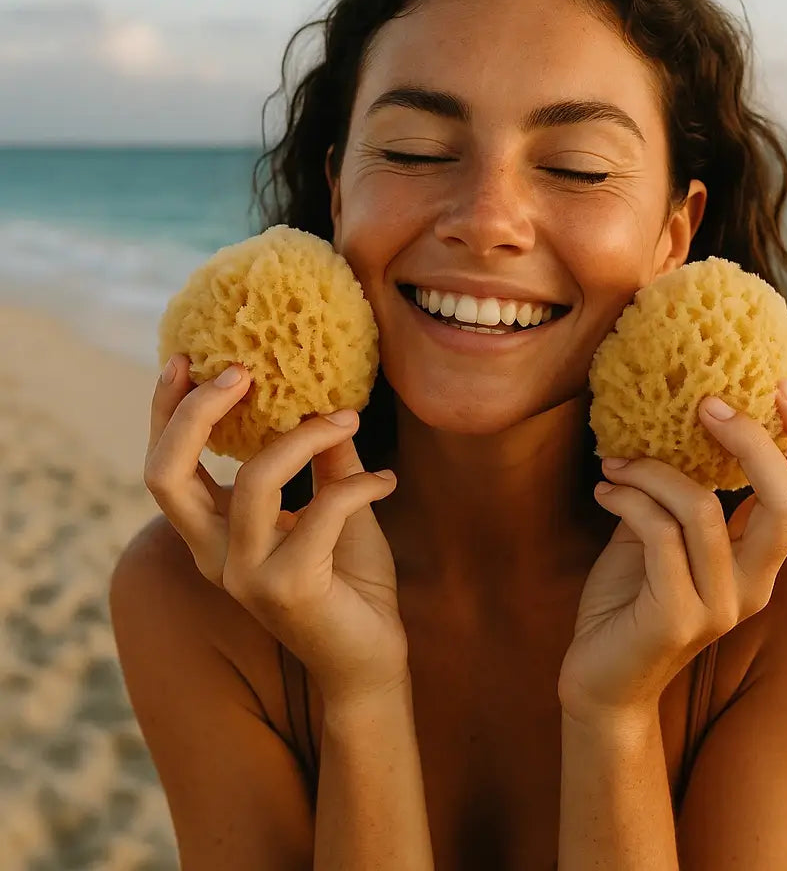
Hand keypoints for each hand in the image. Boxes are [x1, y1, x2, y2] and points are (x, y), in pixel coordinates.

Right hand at [144, 355, 407, 704]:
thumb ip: (322, 461)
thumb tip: (324, 399)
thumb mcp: (333, 508)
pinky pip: (323, 509)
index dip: (166, 412)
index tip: (187, 358)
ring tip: (348, 417)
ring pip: (255, 478)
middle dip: (197, 411)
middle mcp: (214, 555)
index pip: (165, 466)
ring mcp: (245, 575)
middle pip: (167, 472)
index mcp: (212, 534)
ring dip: (307, 435)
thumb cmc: (347, 582)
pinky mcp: (287, 587)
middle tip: (243, 370)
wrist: (370, 659)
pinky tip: (389, 480)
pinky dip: (361, 484)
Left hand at [558, 380, 786, 723]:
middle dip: (751, 441)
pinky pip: (659, 536)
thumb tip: (674, 419)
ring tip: (615, 463)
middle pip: (786, 501)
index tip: (780, 387)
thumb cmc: (629, 599)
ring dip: (652, 471)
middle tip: (706, 404)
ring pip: (702, 510)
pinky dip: (628, 500)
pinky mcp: (678, 619)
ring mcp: (720, 607)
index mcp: (758, 562)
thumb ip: (680, 491)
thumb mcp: (661, 533)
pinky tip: (604, 491)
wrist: (599, 680)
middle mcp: (754, 586)